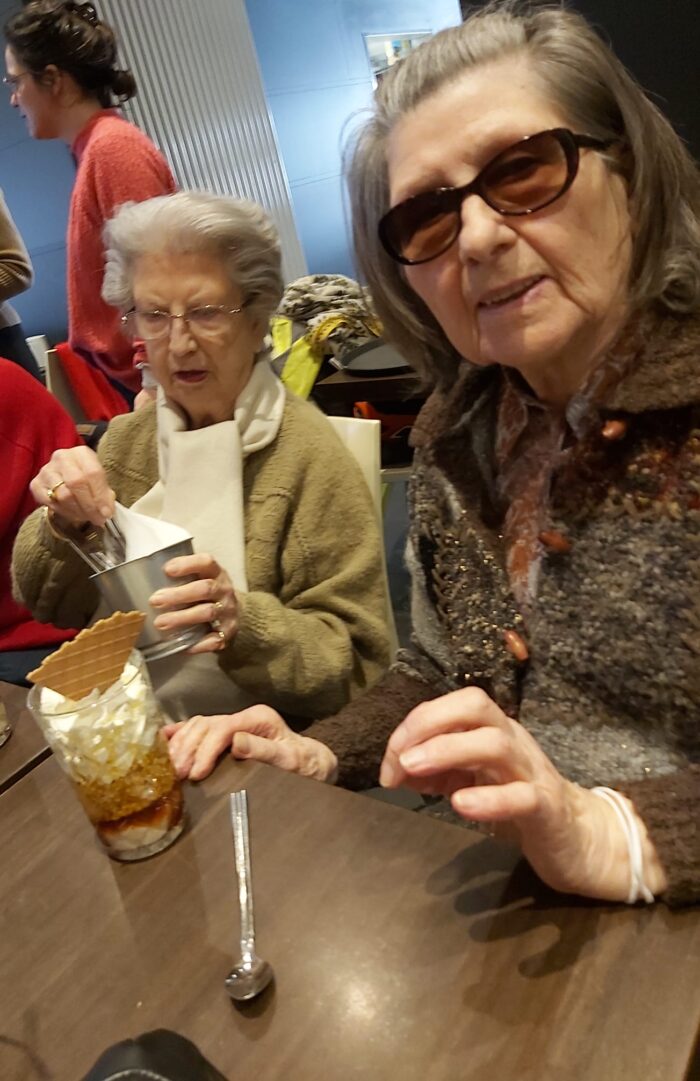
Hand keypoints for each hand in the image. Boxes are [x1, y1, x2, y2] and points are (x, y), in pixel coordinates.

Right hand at [31, 446, 114, 527]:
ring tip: (87, 517)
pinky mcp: (36, 484)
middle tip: (98, 519)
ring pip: (63, 495)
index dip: (100, 496)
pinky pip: (50, 503)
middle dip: (89, 506)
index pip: (93, 473)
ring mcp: (46, 470)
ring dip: (78, 511)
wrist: (65, 477)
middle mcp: (62, 457)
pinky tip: (73, 513)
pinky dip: (64, 512)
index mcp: (82, 453)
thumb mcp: (100, 482)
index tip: (106, 513)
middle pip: (76, 483)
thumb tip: (106, 511)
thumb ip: (105, 494)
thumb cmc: (87, 479)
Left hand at [150, 552, 237, 653]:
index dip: (188, 564)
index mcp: (215, 572)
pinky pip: (216, 639)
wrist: (232, 612)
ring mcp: (228, 611)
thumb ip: (178, 577)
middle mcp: (224, 590)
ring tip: (160, 623)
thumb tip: (139, 580)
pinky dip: (200, 643)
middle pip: (205, 589)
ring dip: (182, 618)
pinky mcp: (229, 632)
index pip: (206, 562)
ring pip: (207, 612)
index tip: (167, 570)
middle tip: (154, 601)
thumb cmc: (205, 593)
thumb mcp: (198, 578)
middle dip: (178, 595)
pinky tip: (184, 646)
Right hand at [165, 705, 337, 782]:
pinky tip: (165, 741)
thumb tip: (235, 743)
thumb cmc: (303, 764)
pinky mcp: (227, 732)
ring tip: (170, 767)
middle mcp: (244, 717)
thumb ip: (263, 751)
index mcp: (258, 718)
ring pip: (199, 724)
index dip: (206, 749)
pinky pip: (199, 728)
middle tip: (177, 773)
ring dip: (181, 744)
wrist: (310, 764)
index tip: (196, 772)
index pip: (224, 728)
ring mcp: (234, 722)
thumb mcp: (290, 760)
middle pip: (206, 724)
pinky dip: (181, 733)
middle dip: (188, 748)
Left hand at [380, 687, 664, 900]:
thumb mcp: (470, 780)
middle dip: (429, 723)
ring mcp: (532, 772)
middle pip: (476, 705)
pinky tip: (460, 804)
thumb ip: (435, 771)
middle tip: (399, 758)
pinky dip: (488, 798)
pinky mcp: (548, 809)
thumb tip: (393, 768)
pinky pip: (521, 796)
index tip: (390, 759)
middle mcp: (513, 740)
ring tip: (414, 769)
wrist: (579, 839)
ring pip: (495, 743)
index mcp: (494, 729)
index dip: (417, 722)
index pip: (455, 703)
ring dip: (447, 751)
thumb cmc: (518, 801)